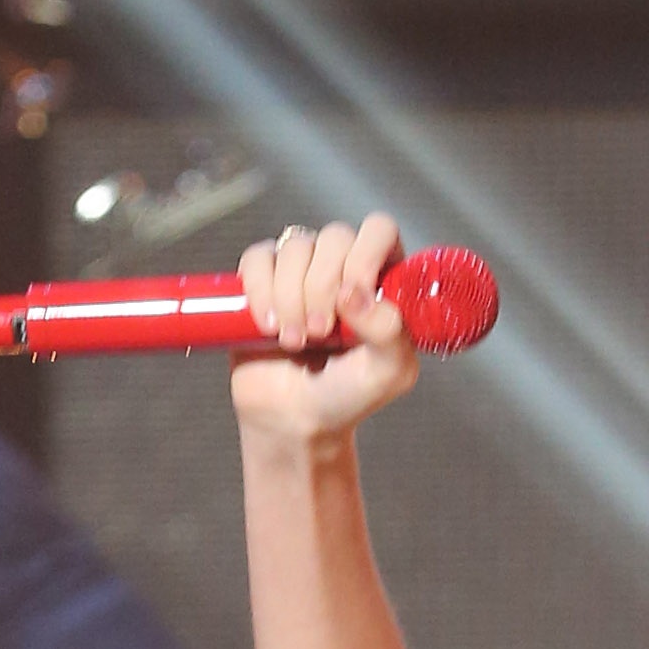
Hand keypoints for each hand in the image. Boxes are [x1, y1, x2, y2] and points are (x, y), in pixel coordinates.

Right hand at [230, 213, 422, 439]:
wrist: (294, 418)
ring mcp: (303, 268)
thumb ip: (390, 334)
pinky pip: (258, 258)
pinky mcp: (264, 277)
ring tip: (294, 340)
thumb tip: (355, 294)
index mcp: (382, 280)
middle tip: (320, 333)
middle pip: (335, 237)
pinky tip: (267, 325)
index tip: (352, 297)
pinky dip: (260, 290)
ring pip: (295, 248)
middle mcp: (344, 265)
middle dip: (324, 287)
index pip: (379, 230)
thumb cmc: (346, 396)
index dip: (365, 255)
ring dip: (291, 297)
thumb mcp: (386, 374)